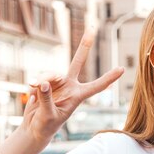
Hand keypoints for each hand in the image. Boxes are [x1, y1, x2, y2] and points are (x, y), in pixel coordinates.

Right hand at [23, 29, 123, 143]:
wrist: (34, 127)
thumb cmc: (46, 126)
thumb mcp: (49, 116)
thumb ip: (46, 100)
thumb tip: (42, 83)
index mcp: (78, 96)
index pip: (97, 86)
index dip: (109, 78)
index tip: (122, 69)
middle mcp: (70, 86)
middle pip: (77, 61)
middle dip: (84, 45)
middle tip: (92, 26)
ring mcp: (57, 83)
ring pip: (50, 73)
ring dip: (41, 79)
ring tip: (35, 90)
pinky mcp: (44, 82)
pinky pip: (38, 78)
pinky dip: (33, 84)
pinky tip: (32, 93)